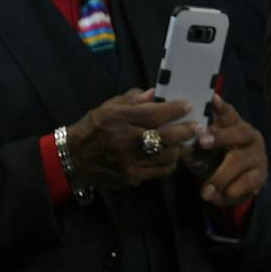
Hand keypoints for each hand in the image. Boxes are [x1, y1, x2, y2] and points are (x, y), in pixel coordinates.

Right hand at [66, 89, 199, 190]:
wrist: (73, 158)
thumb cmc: (93, 127)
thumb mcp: (109, 106)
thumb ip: (133, 99)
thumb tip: (155, 94)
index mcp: (120, 119)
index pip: (155, 114)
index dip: (175, 110)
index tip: (188, 105)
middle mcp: (126, 141)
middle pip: (166, 137)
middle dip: (186, 130)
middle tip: (197, 125)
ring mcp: (130, 162)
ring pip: (167, 156)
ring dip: (179, 148)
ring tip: (184, 141)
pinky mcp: (132, 178)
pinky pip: (159, 171)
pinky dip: (169, 163)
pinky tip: (171, 156)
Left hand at [184, 95, 267, 207]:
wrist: (235, 186)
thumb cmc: (216, 160)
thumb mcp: (204, 150)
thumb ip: (195, 144)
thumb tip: (178, 142)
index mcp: (234, 125)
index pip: (229, 113)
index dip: (222, 107)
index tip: (213, 99)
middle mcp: (249, 136)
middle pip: (239, 133)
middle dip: (220, 137)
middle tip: (202, 142)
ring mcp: (257, 155)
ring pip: (239, 161)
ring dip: (220, 176)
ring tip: (204, 191)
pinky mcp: (260, 176)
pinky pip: (246, 183)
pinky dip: (229, 192)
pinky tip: (216, 197)